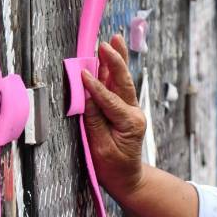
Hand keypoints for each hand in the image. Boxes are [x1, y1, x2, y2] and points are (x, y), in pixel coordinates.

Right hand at [80, 35, 147, 198]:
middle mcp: (134, 113)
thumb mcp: (100, 148)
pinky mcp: (124, 108)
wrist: (126, 178)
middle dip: (114, 62)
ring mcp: (131, 109)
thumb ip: (94, 122)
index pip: (110, 101)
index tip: (83, 74)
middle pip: (123, 83)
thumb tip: (86, 98)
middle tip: (104, 44)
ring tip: (114, 38)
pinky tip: (112, 53)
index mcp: (130, 124)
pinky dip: (114, 69)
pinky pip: (118, 85)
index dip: (95, 87)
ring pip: (122, 80)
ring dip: (117, 59)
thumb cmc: (112, 168)